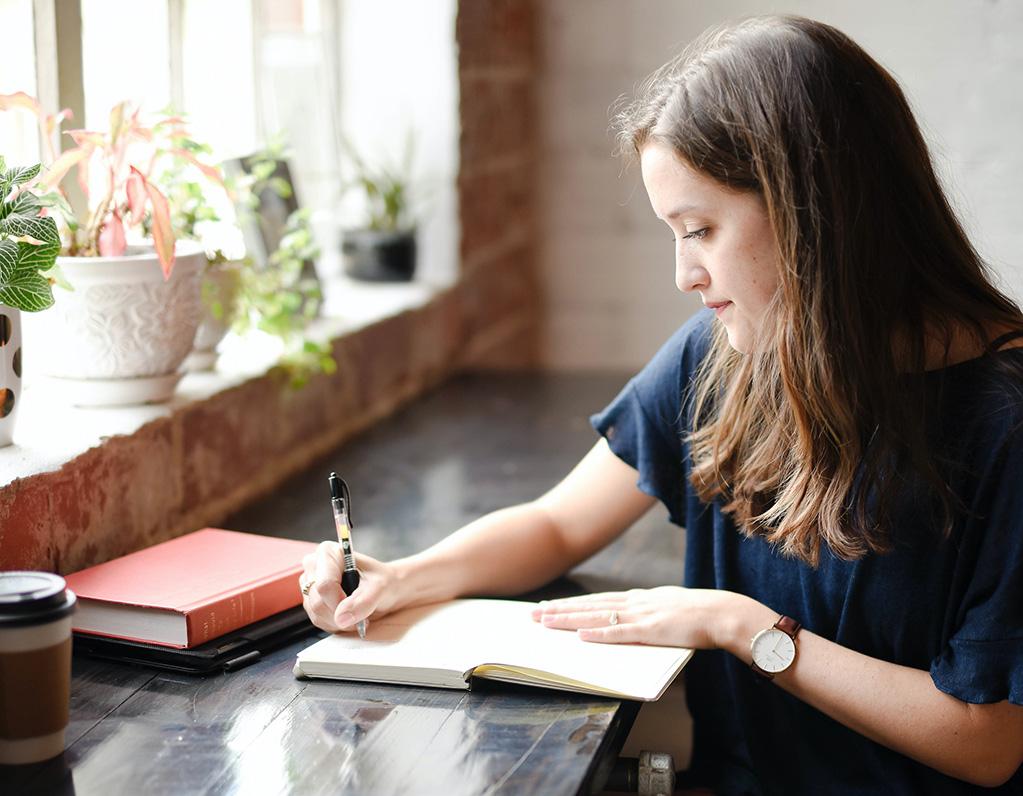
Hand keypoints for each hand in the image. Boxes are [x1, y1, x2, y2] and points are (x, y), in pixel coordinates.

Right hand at [299, 542, 399, 633]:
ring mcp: (310, 584)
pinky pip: (318, 620)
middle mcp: (314, 565)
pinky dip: (335, 623)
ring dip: (339, 621)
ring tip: (357, 612)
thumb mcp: (380, 588)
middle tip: (361, 612)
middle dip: (341, 614)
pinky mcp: (311, 600)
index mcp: (328, 553)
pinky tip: (348, 615)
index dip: (339, 602)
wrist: (387, 589)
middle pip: (318, 601)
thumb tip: (341, 617)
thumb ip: (363, 601)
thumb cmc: (384, 582)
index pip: (324, 585)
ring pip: (316, 614)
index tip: (357, 607)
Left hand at [531, 586, 740, 648]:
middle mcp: (635, 603)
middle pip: (589, 605)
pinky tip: (580, 635)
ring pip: (597, 616)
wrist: (722, 613)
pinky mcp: (651, 631)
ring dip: (569, 619)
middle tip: (533, 614)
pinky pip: (619, 633)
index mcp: (639, 598)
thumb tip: (633, 619)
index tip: (550, 607)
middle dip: (559, 610)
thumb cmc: (700, 615)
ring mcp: (641, 615)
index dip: (572, 604)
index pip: (597, 600)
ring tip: (545, 622)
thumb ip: (649, 612)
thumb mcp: (668, 608)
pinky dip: (598, 634)